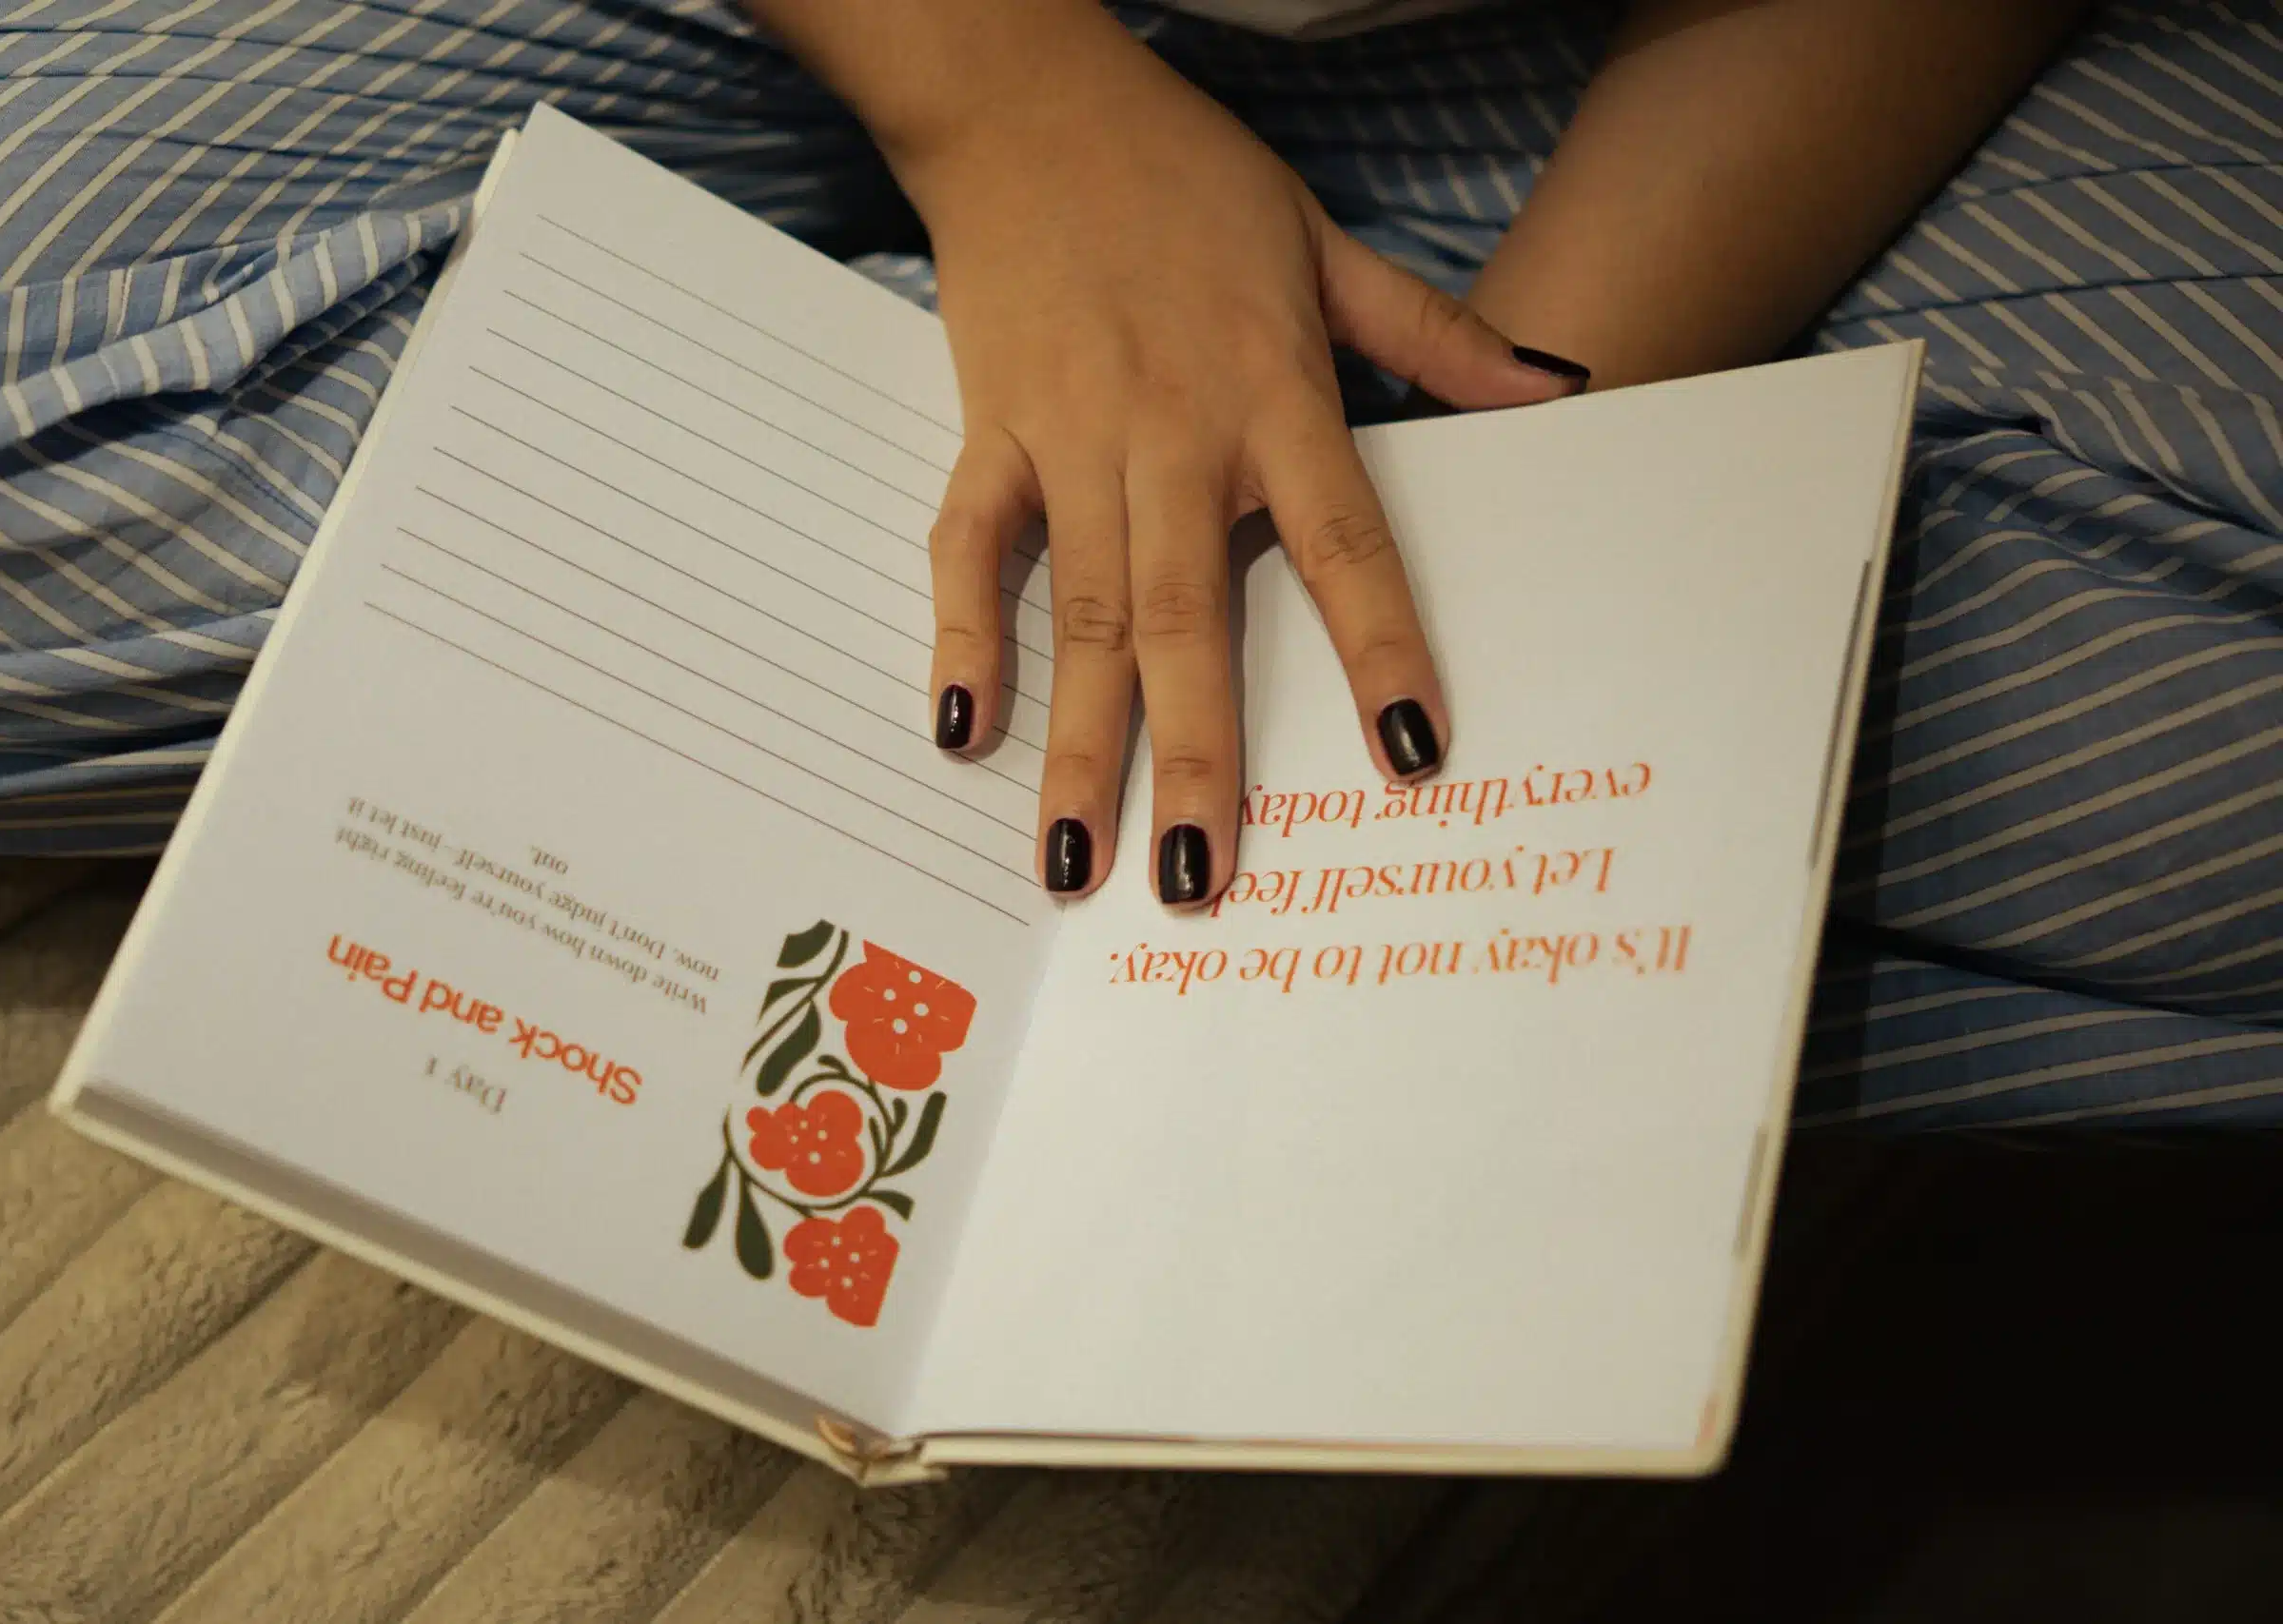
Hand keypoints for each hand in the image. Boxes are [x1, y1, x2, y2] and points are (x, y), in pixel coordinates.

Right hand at [900, 12, 1588, 906]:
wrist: (1028, 103)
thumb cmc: (1185, 176)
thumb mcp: (1325, 241)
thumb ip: (1435, 334)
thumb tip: (1558, 388)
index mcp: (1269, 394)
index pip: (1342, 541)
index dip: (1379, 647)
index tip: (1413, 755)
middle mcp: (1170, 433)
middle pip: (1186, 616)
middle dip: (1194, 754)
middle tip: (1202, 881)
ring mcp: (1068, 438)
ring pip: (1075, 611)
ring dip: (1076, 742)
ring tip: (1074, 862)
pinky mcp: (987, 431)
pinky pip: (967, 545)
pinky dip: (960, 632)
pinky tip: (961, 729)